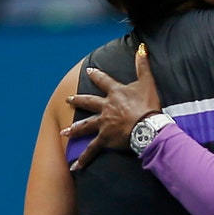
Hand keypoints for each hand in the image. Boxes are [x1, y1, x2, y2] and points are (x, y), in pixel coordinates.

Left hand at [60, 43, 161, 170]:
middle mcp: (106, 107)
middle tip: (68, 100)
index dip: (96, 75)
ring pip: (85, 127)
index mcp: (115, 93)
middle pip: (88, 102)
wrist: (148, 126)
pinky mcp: (105, 139)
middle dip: (77, 101)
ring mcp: (103, 124)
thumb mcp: (147, 82)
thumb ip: (143, 65)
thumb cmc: (148, 105)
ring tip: (65, 132)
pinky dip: (83, 159)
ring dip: (74, 130)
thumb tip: (142, 47)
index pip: (103, 81)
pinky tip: (74, 167)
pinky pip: (92, 150)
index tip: (89, 71)